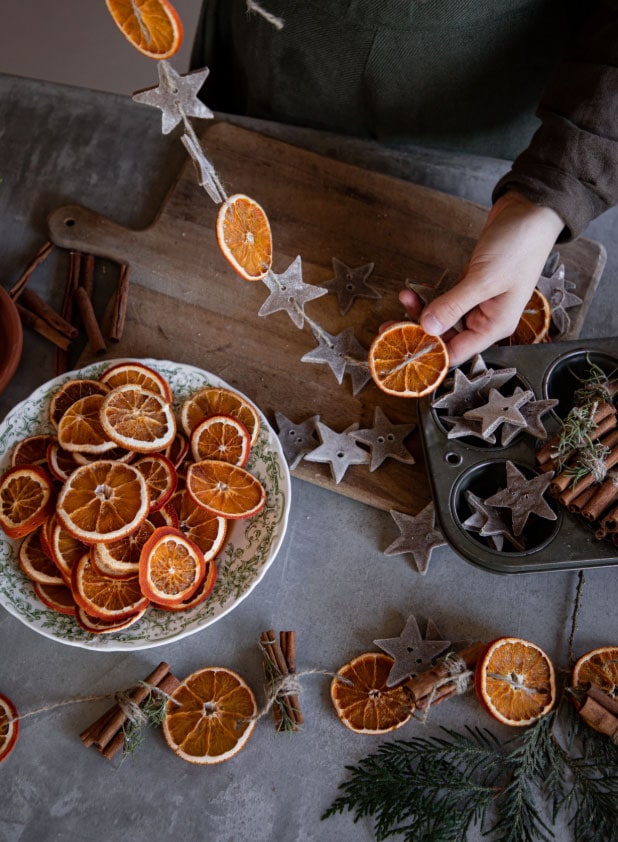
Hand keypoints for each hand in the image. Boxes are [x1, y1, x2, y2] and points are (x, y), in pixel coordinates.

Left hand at [399, 191, 564, 367]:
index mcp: (496, 325)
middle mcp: (486, 318)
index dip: (431, 353)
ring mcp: (477, 302)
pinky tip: (411, 292)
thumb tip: (427, 327)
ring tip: (403, 299)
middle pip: (446, 337)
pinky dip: (428, 298)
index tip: (404, 346)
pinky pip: (444, 301)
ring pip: (442, 319)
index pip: (458, 352)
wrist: (529, 211)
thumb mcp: (484, 279)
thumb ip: (454, 305)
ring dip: (420, 312)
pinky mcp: (470, 286)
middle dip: (420, 332)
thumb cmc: (519, 246)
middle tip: (391, 326)